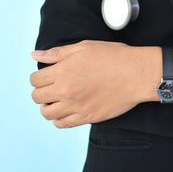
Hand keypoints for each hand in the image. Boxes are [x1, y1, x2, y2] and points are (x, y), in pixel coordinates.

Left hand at [30, 40, 161, 127]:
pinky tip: (66, 111)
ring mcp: (77, 106)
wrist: (137, 74)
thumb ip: (57, 53)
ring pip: (47, 113)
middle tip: (53, 87)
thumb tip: (35, 55)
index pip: (35, 80)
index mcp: (63, 71)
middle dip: (42, 91)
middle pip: (37, 97)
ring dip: (48, 107)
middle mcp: (66, 91)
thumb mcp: (85, 47)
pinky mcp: (88, 117)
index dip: (39, 77)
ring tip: (58, 101)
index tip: (48, 75)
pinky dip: (59, 119)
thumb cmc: (114, 57)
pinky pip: (63, 124)